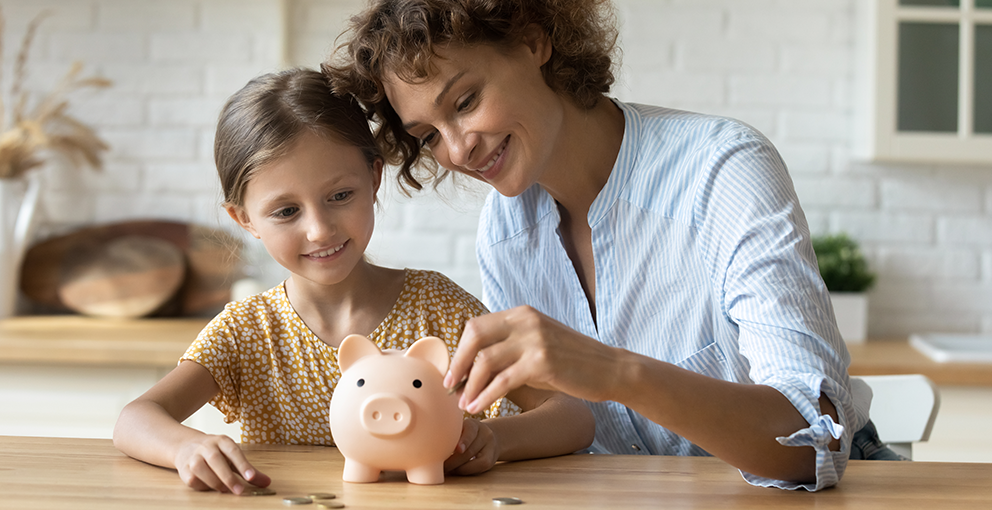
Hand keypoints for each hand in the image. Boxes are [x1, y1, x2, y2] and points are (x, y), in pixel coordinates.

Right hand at [173, 434, 270, 493]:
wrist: (186, 446)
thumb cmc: (215, 453)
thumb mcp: (233, 456)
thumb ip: (249, 470)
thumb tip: (267, 482)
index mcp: (222, 441)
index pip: (234, 451)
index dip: (243, 465)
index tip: (251, 477)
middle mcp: (207, 446)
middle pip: (216, 460)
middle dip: (228, 477)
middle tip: (239, 491)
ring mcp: (193, 457)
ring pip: (201, 469)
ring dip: (214, 482)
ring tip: (225, 490)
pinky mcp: (183, 468)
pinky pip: (192, 479)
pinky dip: (202, 486)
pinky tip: (209, 486)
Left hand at [444, 419, 498, 474]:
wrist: (492, 436)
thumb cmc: (468, 434)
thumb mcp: (461, 428)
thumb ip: (450, 434)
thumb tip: (432, 447)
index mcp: (474, 424)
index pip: (470, 431)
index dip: (464, 441)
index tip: (457, 449)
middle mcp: (485, 434)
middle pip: (470, 450)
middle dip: (453, 461)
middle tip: (440, 466)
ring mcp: (490, 447)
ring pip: (475, 462)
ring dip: (458, 468)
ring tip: (446, 471)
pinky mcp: (491, 460)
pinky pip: (478, 469)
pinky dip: (465, 471)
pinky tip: (456, 471)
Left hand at [446, 305, 622, 413]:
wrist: (609, 369)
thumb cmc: (570, 362)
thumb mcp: (536, 345)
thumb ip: (509, 347)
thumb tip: (471, 364)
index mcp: (521, 314)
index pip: (476, 325)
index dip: (459, 349)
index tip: (453, 371)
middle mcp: (525, 321)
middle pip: (474, 336)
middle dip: (457, 363)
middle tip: (449, 386)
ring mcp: (534, 340)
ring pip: (485, 361)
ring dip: (469, 385)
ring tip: (463, 405)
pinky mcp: (542, 363)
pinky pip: (503, 380)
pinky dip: (485, 396)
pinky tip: (477, 408)